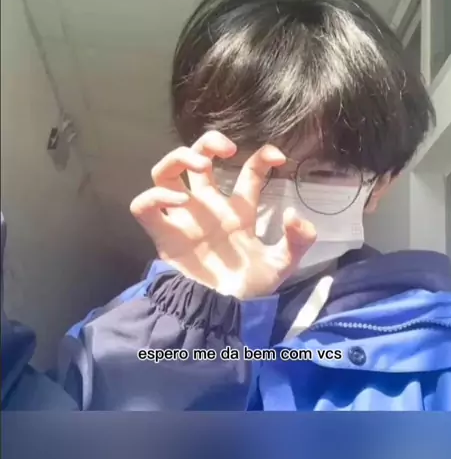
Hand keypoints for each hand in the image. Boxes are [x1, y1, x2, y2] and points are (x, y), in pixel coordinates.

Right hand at [130, 131, 316, 298]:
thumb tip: (295, 214)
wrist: (221, 315)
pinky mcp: (162, 234)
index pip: (249, 171)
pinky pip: (144, 207)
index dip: (262, 156)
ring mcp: (183, 218)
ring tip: (202, 166)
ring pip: (165, 173)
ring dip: (179, 158)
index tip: (278, 156)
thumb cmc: (247, 288)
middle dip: (208, 143)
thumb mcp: (281, 264)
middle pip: (197, 158)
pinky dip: (156, 196)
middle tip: (227, 150)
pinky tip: (180, 202)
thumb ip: (297, 241)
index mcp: (238, 211)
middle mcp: (208, 207)